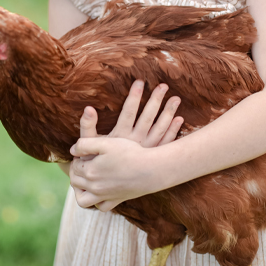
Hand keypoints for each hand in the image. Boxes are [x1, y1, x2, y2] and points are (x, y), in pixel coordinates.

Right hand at [69, 80, 182, 210]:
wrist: (102, 183)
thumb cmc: (92, 161)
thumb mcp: (86, 143)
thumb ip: (87, 125)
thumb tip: (88, 108)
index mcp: (119, 137)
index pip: (128, 112)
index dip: (134, 96)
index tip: (139, 82)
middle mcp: (134, 143)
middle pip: (147, 118)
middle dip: (156, 101)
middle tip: (164, 86)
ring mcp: (145, 151)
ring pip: (160, 129)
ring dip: (168, 114)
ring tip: (176, 99)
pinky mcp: (151, 158)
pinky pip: (165, 143)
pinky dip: (173, 132)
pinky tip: (179, 120)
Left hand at [69, 137, 161, 210]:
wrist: (151, 169)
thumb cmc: (129, 153)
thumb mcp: (105, 143)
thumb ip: (84, 144)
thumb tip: (72, 151)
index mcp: (90, 171)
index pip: (74, 166)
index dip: (77, 158)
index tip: (84, 153)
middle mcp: (94, 187)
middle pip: (75, 181)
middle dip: (75, 172)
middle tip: (83, 162)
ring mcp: (105, 196)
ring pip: (82, 200)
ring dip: (80, 190)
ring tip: (86, 179)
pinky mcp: (116, 201)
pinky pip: (100, 207)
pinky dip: (96, 202)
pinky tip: (100, 191)